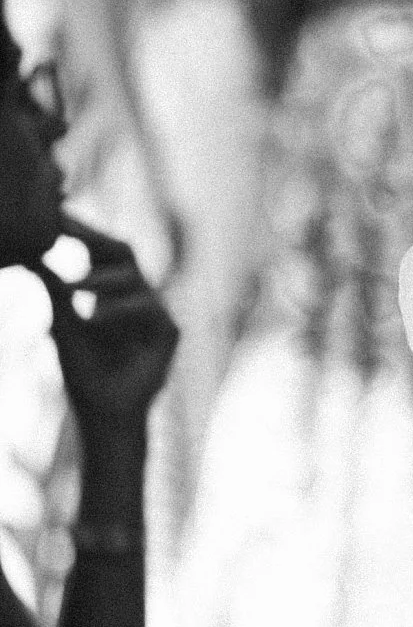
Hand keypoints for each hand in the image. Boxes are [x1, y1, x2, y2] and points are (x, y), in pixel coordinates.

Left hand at [42, 222, 177, 428]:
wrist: (104, 415)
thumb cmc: (85, 372)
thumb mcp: (62, 323)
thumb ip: (54, 288)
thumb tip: (29, 253)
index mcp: (113, 288)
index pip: (99, 249)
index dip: (79, 229)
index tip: (52, 212)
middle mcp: (138, 293)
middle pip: (122, 250)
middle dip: (93, 236)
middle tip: (64, 224)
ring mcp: (157, 310)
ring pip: (132, 278)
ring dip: (100, 282)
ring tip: (72, 287)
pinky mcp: (169, 331)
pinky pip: (145, 310)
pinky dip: (117, 312)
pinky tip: (92, 318)